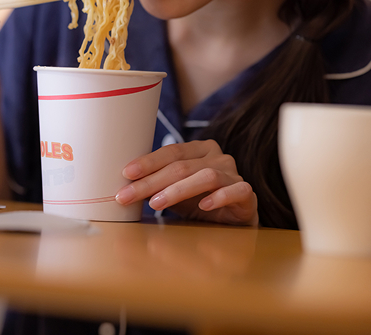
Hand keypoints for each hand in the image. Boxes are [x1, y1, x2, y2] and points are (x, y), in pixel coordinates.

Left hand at [114, 139, 258, 226]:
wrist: (233, 220)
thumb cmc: (200, 201)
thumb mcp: (174, 192)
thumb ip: (156, 186)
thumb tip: (123, 188)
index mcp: (200, 149)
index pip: (171, 151)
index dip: (148, 162)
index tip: (126, 173)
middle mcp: (218, 157)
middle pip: (182, 165)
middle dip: (151, 181)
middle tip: (128, 195)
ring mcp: (234, 174)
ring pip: (206, 176)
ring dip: (177, 190)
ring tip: (156, 203)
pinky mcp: (247, 193)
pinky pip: (235, 191)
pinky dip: (219, 197)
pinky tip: (203, 207)